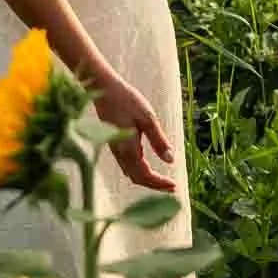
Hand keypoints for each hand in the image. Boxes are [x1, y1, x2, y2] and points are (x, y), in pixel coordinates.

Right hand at [93, 75, 176, 191]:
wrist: (103, 89)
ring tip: (162, 181)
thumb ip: (158, 141)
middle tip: (172, 188)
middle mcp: (120, 153)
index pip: (145, 175)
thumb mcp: (148, 118)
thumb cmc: (126, 100)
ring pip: (131, 173)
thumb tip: (171, 160)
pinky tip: (146, 166)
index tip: (174, 186)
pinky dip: (138, 171)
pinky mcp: (114, 143)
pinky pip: (126, 165)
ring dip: (146, 179)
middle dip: (154, 185)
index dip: (159, 184)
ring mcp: (115, 149)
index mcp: (128, 149)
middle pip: (137, 178)